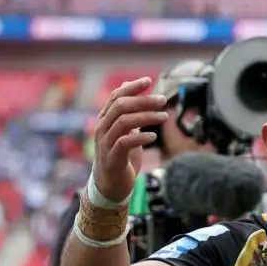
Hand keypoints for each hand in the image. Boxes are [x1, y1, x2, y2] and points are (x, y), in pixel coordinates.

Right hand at [92, 77, 166, 202]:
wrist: (110, 185)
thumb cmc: (120, 156)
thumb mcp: (124, 131)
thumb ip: (126, 112)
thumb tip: (128, 88)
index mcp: (105, 120)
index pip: (116, 97)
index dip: (132, 87)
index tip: (149, 80)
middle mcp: (102, 128)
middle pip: (120, 106)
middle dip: (143, 100)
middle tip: (163, 100)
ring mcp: (105, 143)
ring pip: (123, 122)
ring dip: (146, 117)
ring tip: (164, 116)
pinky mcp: (112, 158)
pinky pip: (124, 143)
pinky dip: (140, 137)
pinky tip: (153, 136)